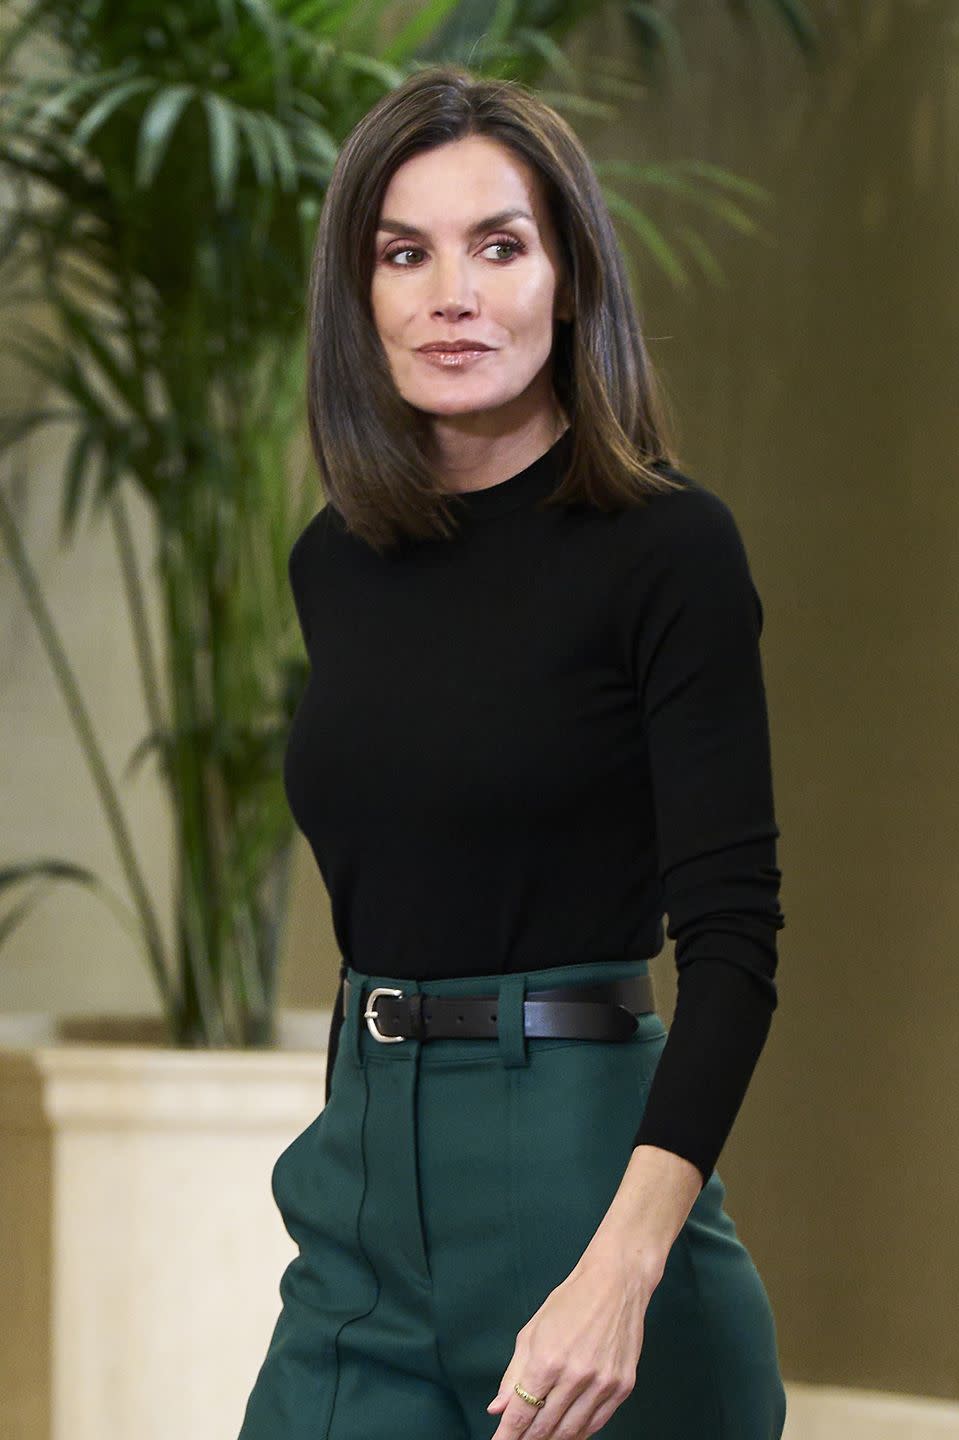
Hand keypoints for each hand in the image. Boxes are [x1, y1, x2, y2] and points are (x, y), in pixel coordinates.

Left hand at [485, 1253, 657, 1439]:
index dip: (507, 1435)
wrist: (615, 1284)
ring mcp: (602, 1384)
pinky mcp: (623, 1387)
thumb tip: (498, 1408)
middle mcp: (576, 1376)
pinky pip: (597, 1423)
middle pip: (545, 1426)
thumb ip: (514, 1374)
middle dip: (528, 1439)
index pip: (521, 1412)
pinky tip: (567, 1432)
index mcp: (547, 1360)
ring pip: (571, 1431)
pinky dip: (580, 1432)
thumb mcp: (532, 1332)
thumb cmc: (570, 1302)